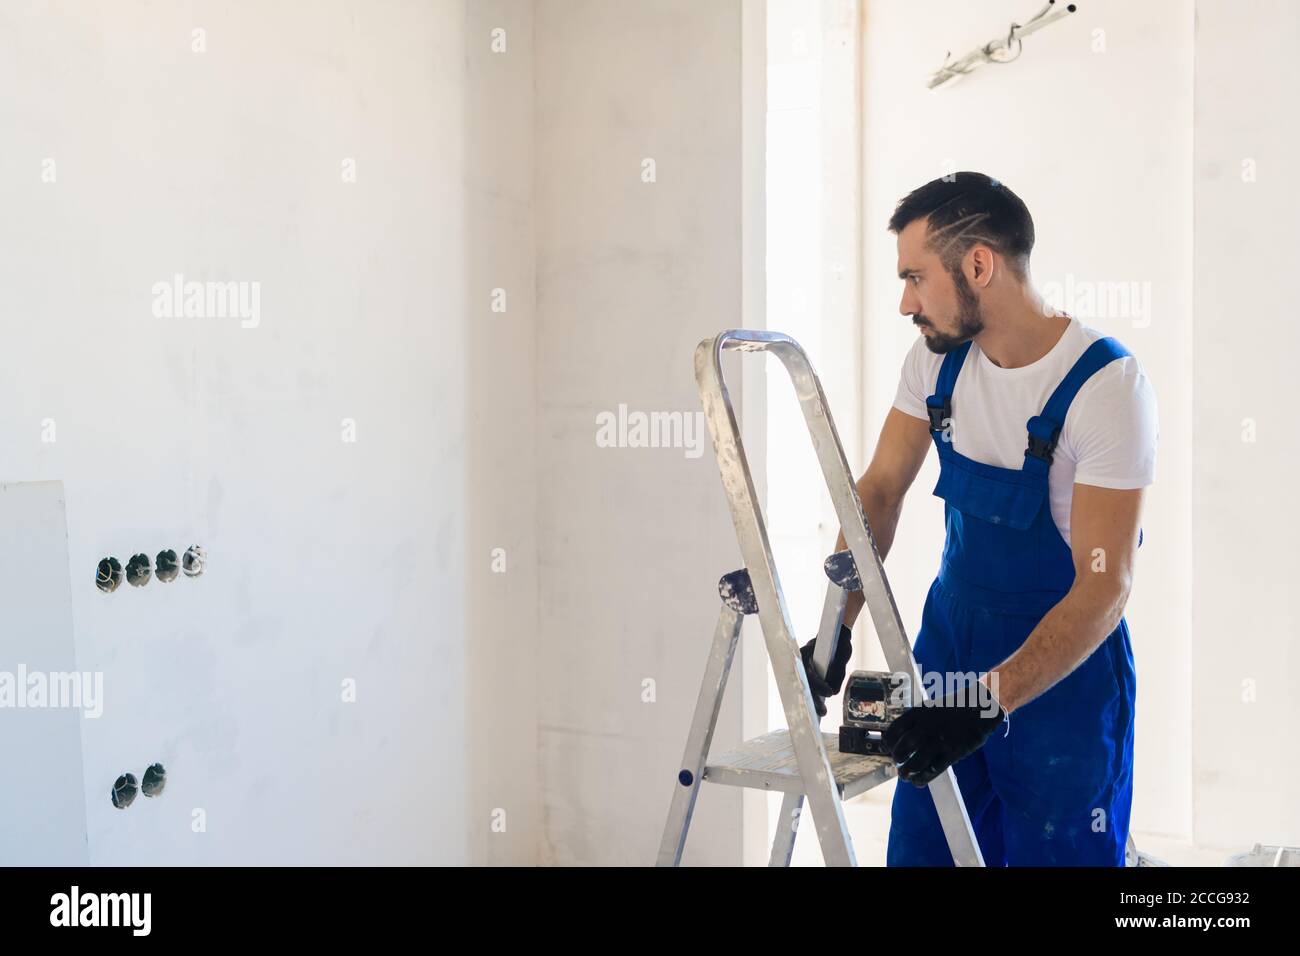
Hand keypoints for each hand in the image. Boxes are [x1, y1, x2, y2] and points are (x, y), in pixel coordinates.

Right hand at [799, 625, 852, 717]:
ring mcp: (807, 667)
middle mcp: (803, 662)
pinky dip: (815, 696)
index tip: (829, 693)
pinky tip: (820, 706)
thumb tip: (834, 691)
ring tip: (822, 712)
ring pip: (808, 687)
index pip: (810, 673)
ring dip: (814, 701)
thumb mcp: (843, 651)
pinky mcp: (813, 672)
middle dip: (814, 700)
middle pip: (807, 684)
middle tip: (823, 712)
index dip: (818, 685)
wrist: (836, 632)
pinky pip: (811, 686)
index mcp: (806, 654)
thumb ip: (839, 669)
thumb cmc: (838, 639)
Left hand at [882, 689, 1004, 786]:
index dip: (888, 742)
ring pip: (915, 762)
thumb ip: (918, 721)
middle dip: (896, 758)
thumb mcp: (931, 707)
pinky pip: (933, 769)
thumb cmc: (955, 707)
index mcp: (919, 713)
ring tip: (904, 776)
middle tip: (897, 763)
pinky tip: (918, 781)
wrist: (980, 706)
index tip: (885, 748)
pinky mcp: (952, 752)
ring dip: (906, 772)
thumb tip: (904, 736)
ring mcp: (939, 741)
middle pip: (902, 748)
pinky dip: (923, 778)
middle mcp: (926, 727)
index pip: (895, 730)